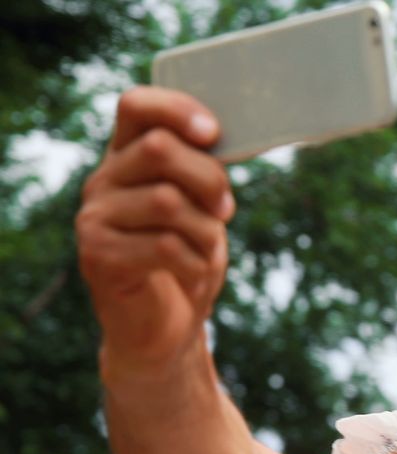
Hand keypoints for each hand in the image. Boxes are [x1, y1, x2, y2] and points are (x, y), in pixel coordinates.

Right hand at [77, 86, 232, 383]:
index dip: (177, 109)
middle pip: (160, 150)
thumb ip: (204, 173)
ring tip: (207, 249)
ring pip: (168, 201)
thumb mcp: (203, 207)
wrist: (166, 328)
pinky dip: (196, 262)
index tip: (214, 134)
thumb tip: (222, 141)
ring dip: (206, 230)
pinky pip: (164, 246)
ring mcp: (95, 218)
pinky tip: (194, 273)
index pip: (137, 105)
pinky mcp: (98, 257)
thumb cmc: (189, 258)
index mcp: (128, 159)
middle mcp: (104, 181)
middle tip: (225, 211)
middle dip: (210, 180)